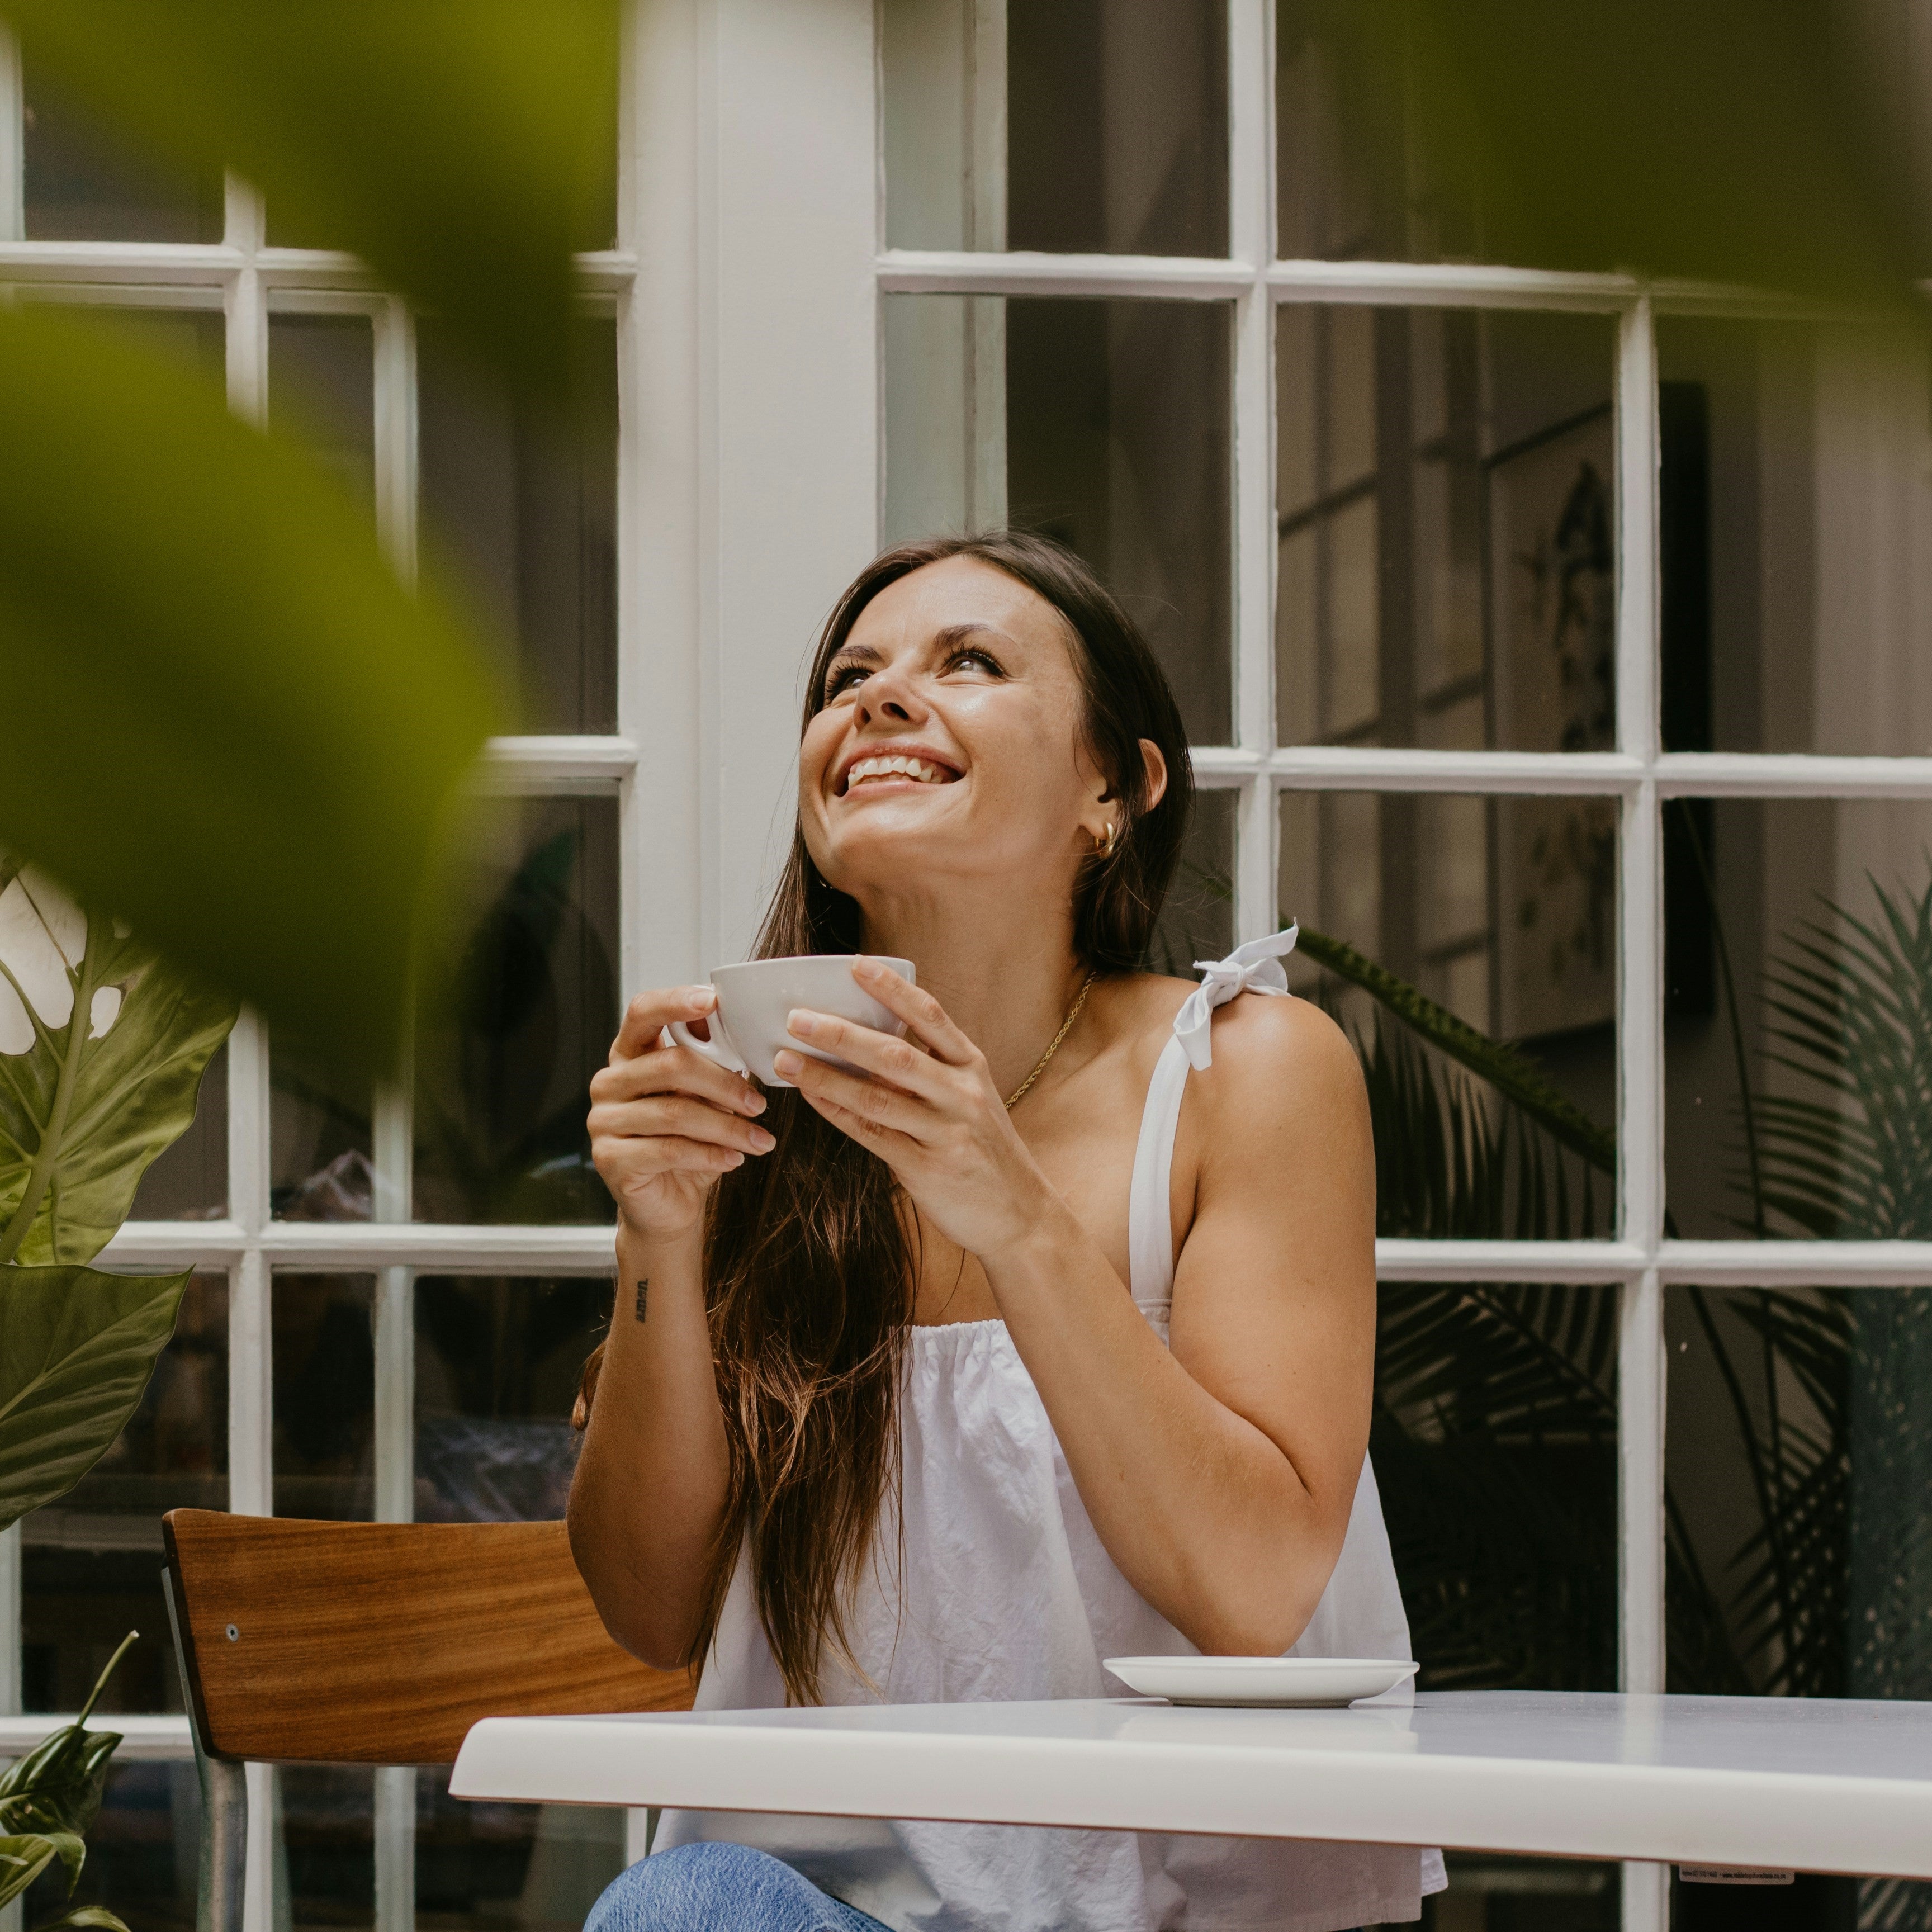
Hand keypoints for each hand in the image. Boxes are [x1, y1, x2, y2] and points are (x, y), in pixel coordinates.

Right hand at [589, 987, 775, 1239]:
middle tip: (759, 1104)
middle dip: (724, 1084)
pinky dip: (710, 1155)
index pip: (643, 1013)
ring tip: (759, 1140)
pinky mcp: (609, 1158)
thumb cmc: (689, 1142)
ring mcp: (603, 1121)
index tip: (712, 1000)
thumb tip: (743, 1037)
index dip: (675, 1002)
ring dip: (727, 1127)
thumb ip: (715, 1066)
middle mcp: (610, 1082)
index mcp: (630, 1054)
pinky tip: (734, 1159)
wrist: (669, 1204)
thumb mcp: (707, 1098)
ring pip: (675, 1113)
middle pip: (670, 1065)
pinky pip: (669, 1150)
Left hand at [775, 961, 1054, 1260]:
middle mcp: (961, 1095)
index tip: (855, 965)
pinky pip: (872, 1135)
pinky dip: (837, 1114)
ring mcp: (945, 1132)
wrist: (1019, 1215)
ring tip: (785, 1059)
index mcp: (972, 1068)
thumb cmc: (985, 1151)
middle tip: (797, 1018)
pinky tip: (811, 1097)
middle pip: (894, 1055)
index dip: (892, 989)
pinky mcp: (927, 1168)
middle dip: (841, 1034)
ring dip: (825, 1076)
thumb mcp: (972, 1099)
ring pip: (876, 1097)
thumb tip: (870, 1040)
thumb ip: (932, 1070)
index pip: (930, 1016)